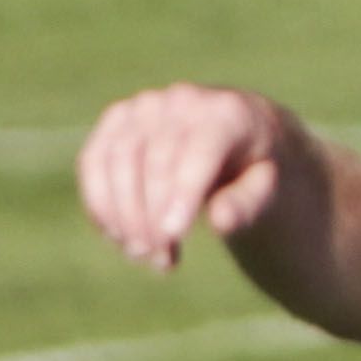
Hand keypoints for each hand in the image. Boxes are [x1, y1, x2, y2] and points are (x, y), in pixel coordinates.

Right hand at [75, 84, 291, 271]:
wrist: (236, 133)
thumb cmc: (255, 167)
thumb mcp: (266, 187)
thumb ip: (248, 203)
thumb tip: (221, 221)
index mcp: (228, 113)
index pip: (200, 153)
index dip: (183, 195)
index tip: (172, 235)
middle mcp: (183, 100)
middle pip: (156, 162)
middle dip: (152, 216)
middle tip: (159, 259)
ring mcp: (145, 106)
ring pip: (118, 161)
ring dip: (123, 214)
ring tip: (141, 254)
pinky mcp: (116, 118)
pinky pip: (94, 160)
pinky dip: (99, 200)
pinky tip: (115, 235)